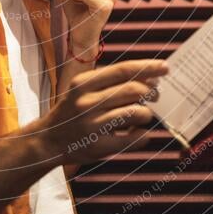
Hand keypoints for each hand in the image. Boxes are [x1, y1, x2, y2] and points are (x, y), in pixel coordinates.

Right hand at [42, 59, 167, 164]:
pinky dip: (144, 135)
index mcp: (83, 83)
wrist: (47, 140)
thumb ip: (109, 82)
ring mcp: (92, 125)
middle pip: (133, 90)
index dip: (147, 67)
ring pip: (136, 113)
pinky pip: (134, 139)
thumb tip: (149, 76)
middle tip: (157, 94)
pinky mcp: (98, 147)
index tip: (165, 67)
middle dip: (152, 91)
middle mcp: (86, 102)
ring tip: (144, 115)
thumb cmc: (72, 111)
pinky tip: (140, 133)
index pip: (123, 70)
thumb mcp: (82, 90)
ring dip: (147, 113)